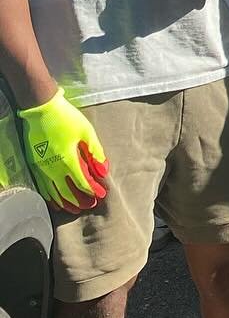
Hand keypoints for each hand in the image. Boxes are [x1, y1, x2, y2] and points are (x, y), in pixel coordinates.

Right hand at [18, 86, 108, 212]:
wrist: (41, 109)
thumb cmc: (67, 118)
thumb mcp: (87, 132)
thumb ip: (96, 152)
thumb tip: (104, 170)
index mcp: (67, 159)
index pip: (81, 182)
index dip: (92, 190)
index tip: (101, 196)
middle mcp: (52, 167)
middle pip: (66, 192)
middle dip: (79, 201)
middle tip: (89, 206)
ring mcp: (41, 167)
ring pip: (52, 192)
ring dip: (65, 202)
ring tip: (75, 209)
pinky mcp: (34, 164)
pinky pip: (42, 186)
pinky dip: (50, 196)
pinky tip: (55, 201)